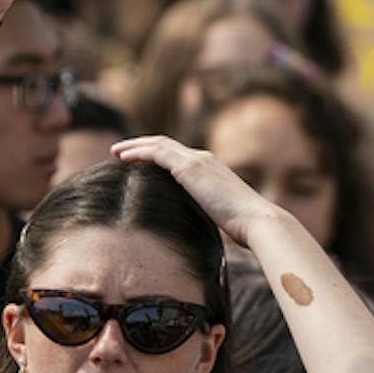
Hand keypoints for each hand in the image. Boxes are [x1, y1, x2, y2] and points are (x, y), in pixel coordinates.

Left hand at [111, 135, 284, 248]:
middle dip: (142, 145)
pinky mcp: (189, 167)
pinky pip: (156, 153)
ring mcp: (197, 160)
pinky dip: (138, 152)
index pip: (178, 155)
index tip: (140, 161)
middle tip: (122, 151)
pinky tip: (123, 158)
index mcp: (211, 168)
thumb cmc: (244, 226)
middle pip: (165, 144)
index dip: (157, 154)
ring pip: (158, 144)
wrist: (257, 220)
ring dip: (135, 145)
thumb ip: (207, 213)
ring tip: (117, 151)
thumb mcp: (221, 216)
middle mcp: (203, 158)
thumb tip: (197, 228)